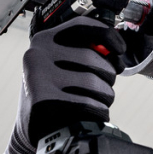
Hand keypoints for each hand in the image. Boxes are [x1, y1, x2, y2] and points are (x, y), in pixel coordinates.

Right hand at [0, 16, 126, 153]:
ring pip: (94, 83)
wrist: (32, 126)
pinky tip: (94, 114)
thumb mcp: (59, 64)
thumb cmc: (55, 91)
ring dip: (106, 95)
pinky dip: (99, 111)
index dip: (107, 35)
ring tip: (99, 101)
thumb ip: (83, 52)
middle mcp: (38, 54)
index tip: (120, 49)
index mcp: (44, 40)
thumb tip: (115, 53)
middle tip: (106, 86)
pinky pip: (88, 104)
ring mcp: (39, 78)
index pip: (81, 26)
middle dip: (109, 75)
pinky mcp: (44, 102)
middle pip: (93, 58)